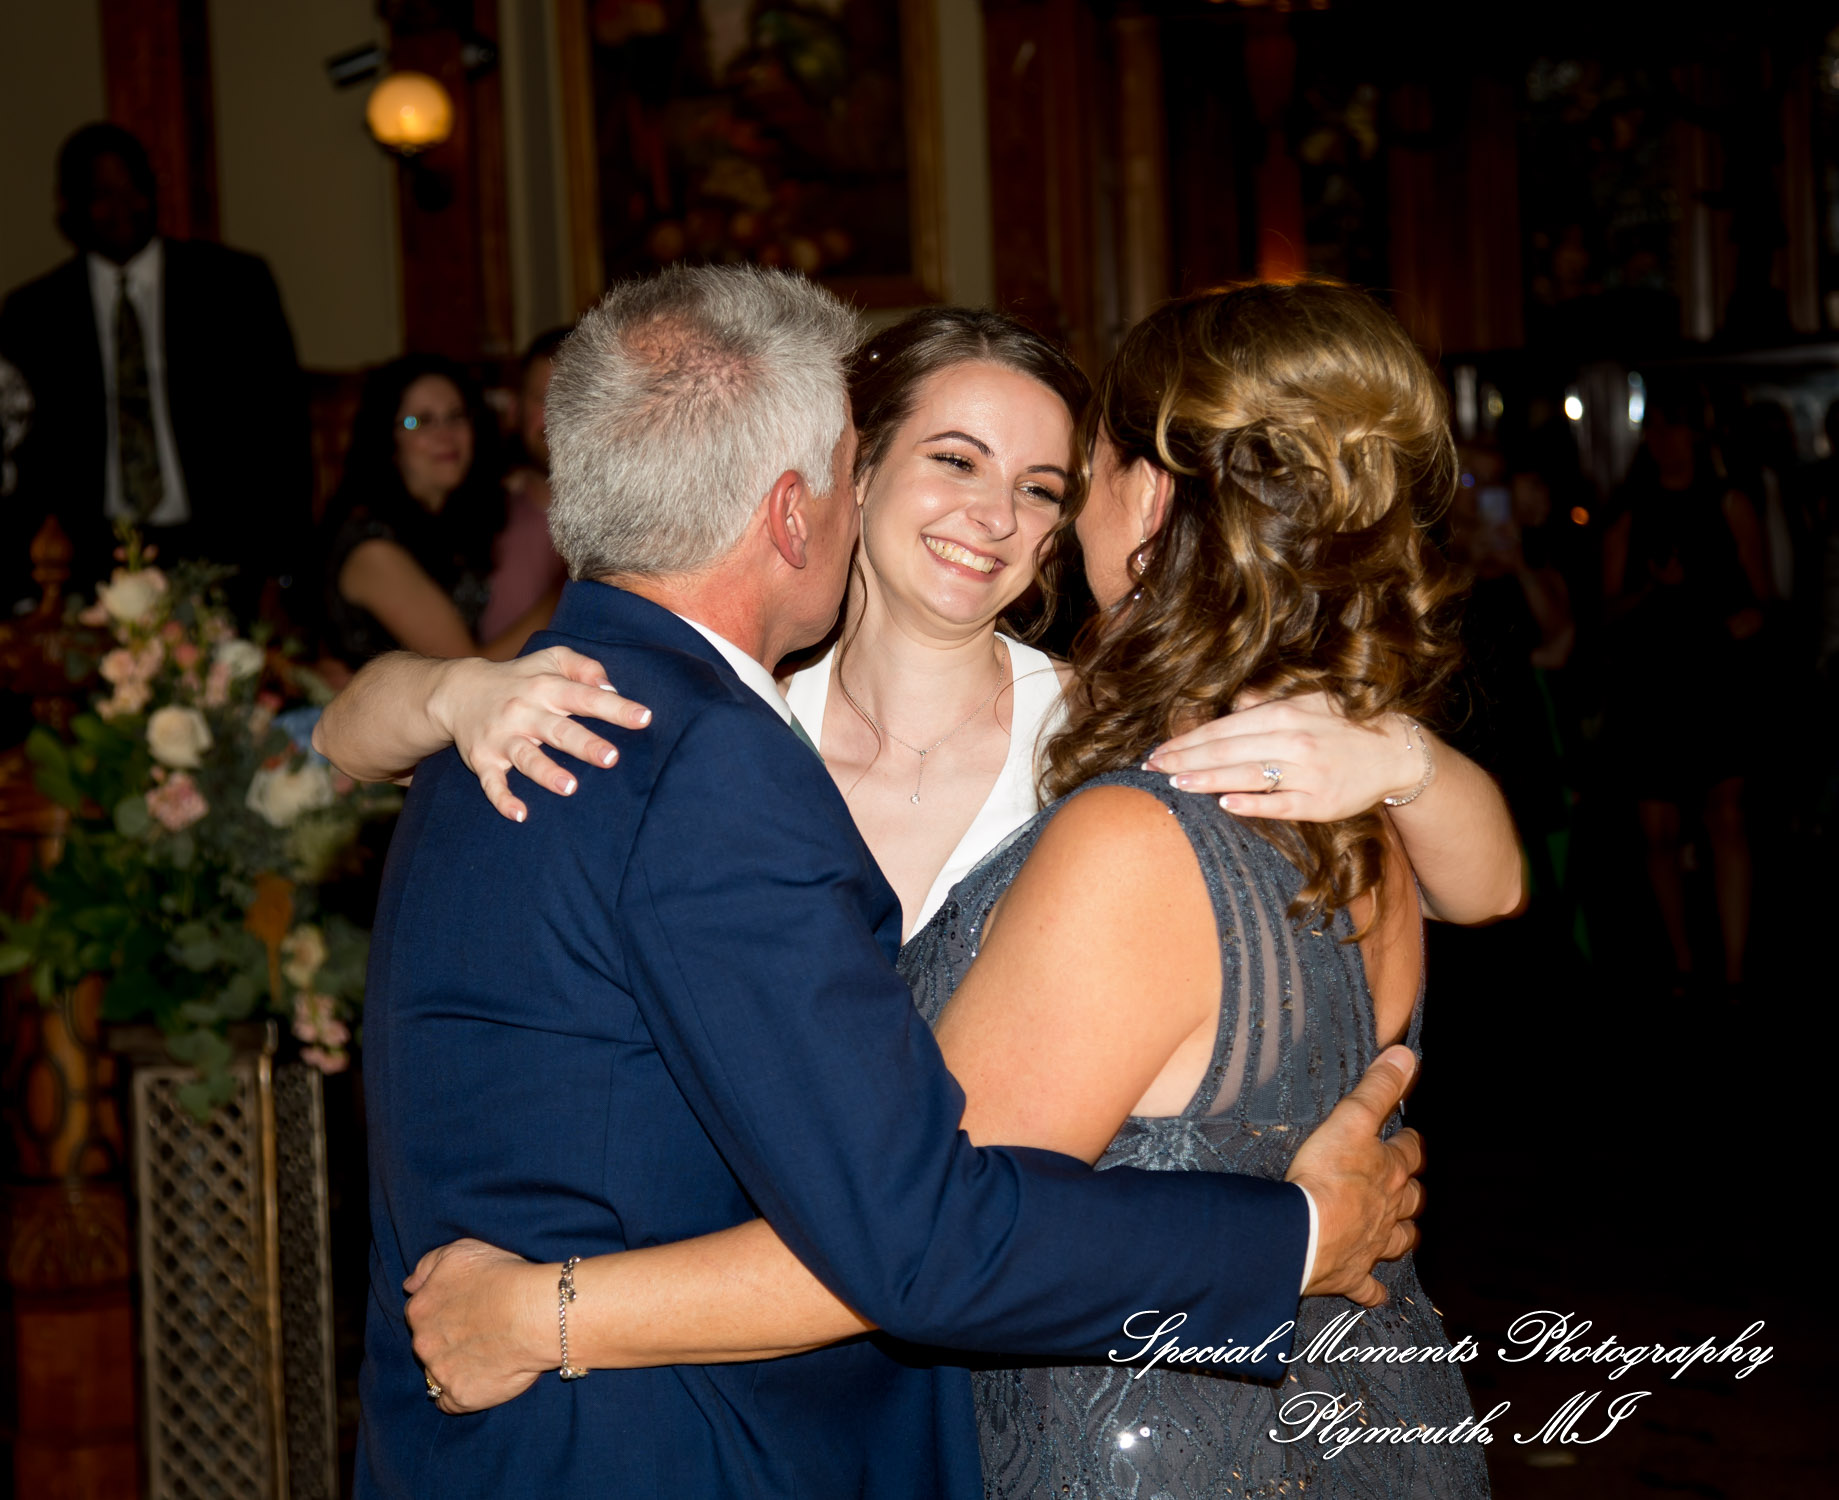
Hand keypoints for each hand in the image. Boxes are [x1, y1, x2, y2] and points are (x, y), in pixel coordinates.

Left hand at [404, 1238, 554, 1414]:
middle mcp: (423, 1342)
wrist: (535, 1314)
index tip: (467, 1309)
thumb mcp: (461, 1251)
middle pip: (427, 1343)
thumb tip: (410, 1285)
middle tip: (480, 1331)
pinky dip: (462, 1393)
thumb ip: (428, 1265)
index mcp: (420, 1308)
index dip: (444, 1310)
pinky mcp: (459, 1397)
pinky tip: (483, 1379)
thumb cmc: (503, 1277)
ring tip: (487, 1354)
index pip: (420, 1312)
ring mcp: (439, 1372)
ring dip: (454, 1366)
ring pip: (437, 1372)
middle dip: (446, 1339)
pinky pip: (450, 1402)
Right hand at [429, 648, 652, 821]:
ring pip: (526, 756)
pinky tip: (520, 814)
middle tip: (611, 758)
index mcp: (546, 688)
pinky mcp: (482, 760)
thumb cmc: (520, 678)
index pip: (585, 696)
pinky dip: (502, 799)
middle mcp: (524, 712)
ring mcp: (502, 738)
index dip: (615, 707)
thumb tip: (611, 687)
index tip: (644, 718)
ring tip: (569, 787)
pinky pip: (491, 782)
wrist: (458, 692)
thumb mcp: (550, 660)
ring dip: (546, 772)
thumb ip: (584, 666)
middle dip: (584, 744)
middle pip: (558, 729)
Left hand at [1143, 693, 1419, 820]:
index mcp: (1283, 715)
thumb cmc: (1342, 726)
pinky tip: (1224, 803)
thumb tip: (1232, 706)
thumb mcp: (1306, 702)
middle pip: (1227, 751)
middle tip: (1151, 768)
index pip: (1223, 729)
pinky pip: (1279, 803)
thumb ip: (1266, 705)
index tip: (1158, 750)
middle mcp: (1292, 740)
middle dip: (1185, 760)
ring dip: (1207, 779)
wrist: (1394, 752)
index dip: (1187, 740)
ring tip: (1174, 782)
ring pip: (1247, 775)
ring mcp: (1305, 772)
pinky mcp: (1319, 802)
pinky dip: (1252, 803)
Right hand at [1285, 1046, 1424, 1306]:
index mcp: (1389, 1171)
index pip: (1410, 1152)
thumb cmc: (1326, 1175)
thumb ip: (1377, 1088)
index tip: (1407, 1137)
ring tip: (1402, 1232)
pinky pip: (1368, 1288)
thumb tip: (1407, 1056)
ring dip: (1402, 1235)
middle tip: (1406, 1184)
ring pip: (1399, 1240)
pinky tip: (1375, 1292)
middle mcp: (1388, 1210)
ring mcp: (1372, 1245)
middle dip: (1411, 1191)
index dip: (1410, 1144)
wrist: (1302, 1233)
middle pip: (1411, 1199)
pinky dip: (1373, 1290)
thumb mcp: (1351, 1119)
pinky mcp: (1351, 1275)